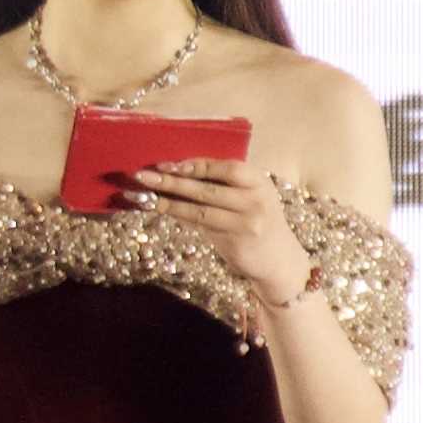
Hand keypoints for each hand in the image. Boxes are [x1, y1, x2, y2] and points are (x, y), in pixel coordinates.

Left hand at [128, 152, 315, 312]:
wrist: (278, 259)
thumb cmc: (256, 220)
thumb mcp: (248, 196)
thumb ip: (222, 183)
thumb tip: (178, 169)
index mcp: (258, 182)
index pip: (226, 168)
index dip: (197, 165)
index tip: (169, 163)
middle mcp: (255, 200)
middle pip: (208, 189)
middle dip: (173, 181)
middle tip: (144, 175)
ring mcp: (246, 223)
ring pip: (200, 209)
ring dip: (168, 201)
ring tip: (144, 195)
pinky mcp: (235, 242)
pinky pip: (200, 225)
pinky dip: (178, 215)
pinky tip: (160, 209)